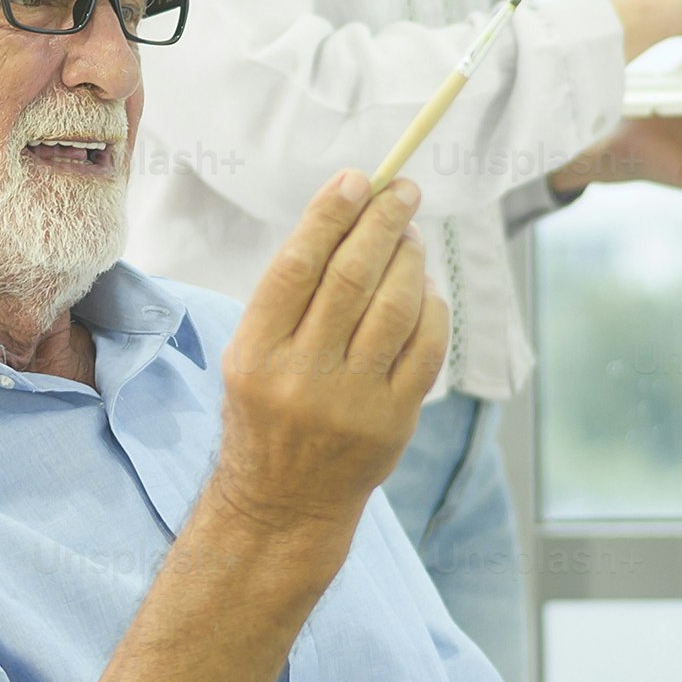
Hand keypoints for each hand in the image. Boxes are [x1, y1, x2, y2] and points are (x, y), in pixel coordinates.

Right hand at [208, 172, 450, 538]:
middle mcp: (302, 375)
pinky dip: (431, 308)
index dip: (330, 215)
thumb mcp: (250, 355)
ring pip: (395, 307)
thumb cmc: (266, 412)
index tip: (357, 179)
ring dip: (411, 259)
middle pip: (353, 278)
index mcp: (256, 353)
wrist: (284, 502)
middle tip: (403, 190)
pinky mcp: (394, 420)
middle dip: (383, 222)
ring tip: (411, 236)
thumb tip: (348, 218)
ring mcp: (352, 401)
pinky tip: (425, 290)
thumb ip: (290, 297)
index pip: (297, 266)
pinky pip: (426, 348)